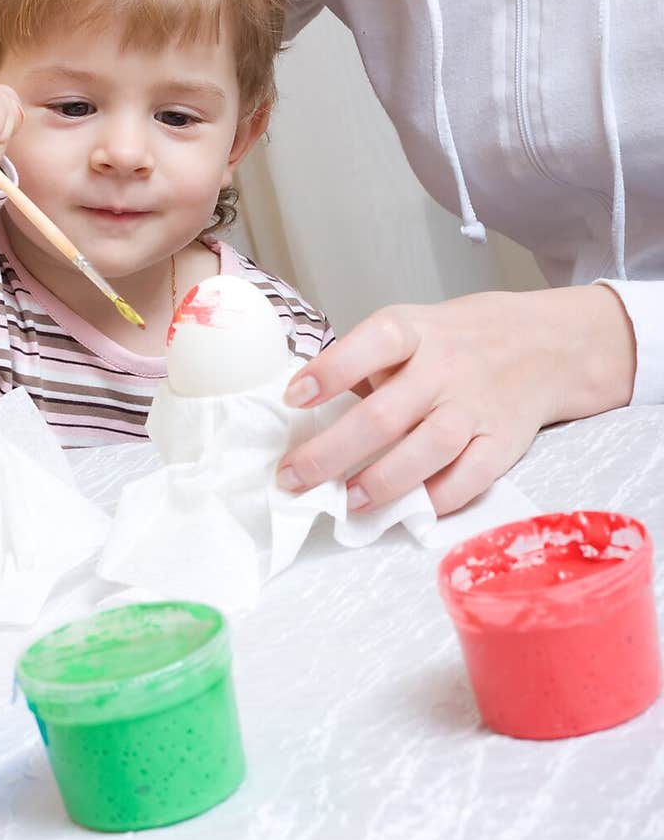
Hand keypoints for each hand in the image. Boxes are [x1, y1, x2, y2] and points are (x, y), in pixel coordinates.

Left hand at [277, 285, 635, 514]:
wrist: (546, 345)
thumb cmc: (457, 340)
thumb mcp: (413, 329)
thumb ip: (370, 365)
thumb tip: (311, 413)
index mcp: (415, 331)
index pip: (372, 344)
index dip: (331, 372)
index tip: (292, 398)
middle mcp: (446, 368)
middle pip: (385, 414)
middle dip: (332, 452)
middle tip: (293, 477)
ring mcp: (477, 407)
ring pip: (427, 450)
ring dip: (382, 482)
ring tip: (347, 501)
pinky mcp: (503, 442)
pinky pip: (470, 478)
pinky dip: (436, 499)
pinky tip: (406, 510)